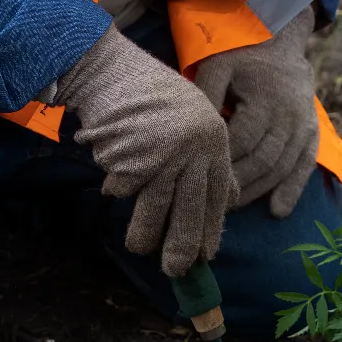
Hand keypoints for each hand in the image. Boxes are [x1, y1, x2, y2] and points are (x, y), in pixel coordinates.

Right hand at [57, 27, 236, 275]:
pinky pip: (124, 191)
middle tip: (176, 272)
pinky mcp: (132, 159)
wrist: (112, 69)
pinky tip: (112, 184)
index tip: (205, 255)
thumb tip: (230, 199)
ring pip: (156, 211)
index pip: (218, 196)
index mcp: (213, 139)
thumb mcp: (195, 117)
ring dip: (145, 235)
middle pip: (191, 211)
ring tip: (139, 247)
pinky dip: (117, 193)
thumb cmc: (151, 94)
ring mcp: (163, 156)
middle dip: (182, 247)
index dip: (211, 229)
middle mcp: (193, 150)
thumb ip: (210, 157)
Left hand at [192, 6, 318, 217]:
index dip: (222, 162)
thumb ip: (205, 94)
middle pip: (263, 161)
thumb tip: (191, 129)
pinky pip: (304, 166)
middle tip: (211, 202)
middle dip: (237, 184)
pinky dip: (292, 189)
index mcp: (265, 99)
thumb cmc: (242, 56)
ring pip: (281, 168)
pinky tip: (277, 211)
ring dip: (257, 191)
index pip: (242, 140)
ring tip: (231, 207)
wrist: (282, 43)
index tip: (200, 178)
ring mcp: (304, 126)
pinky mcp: (312, 132)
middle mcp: (289, 115)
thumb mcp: (218, 65)